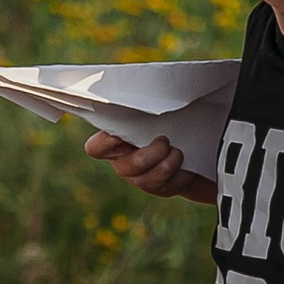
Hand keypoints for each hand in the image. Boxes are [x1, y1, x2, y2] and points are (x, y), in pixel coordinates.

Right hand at [84, 128, 218, 206]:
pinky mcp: (158, 190)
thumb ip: (141, 116)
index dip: (106, 142)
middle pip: (132, 165)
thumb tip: (144, 94)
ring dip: (171, 160)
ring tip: (177, 152)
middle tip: (165, 139)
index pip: (96, 148)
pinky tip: (184, 164)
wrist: (187, 151)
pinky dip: (182, 171)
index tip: (122, 134)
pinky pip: (170, 183)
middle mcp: (123, 165)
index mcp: (114, 145)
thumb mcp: (152, 120)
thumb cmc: (163, 127)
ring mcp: (140, 180)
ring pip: (154, 177)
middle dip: (155, 152)